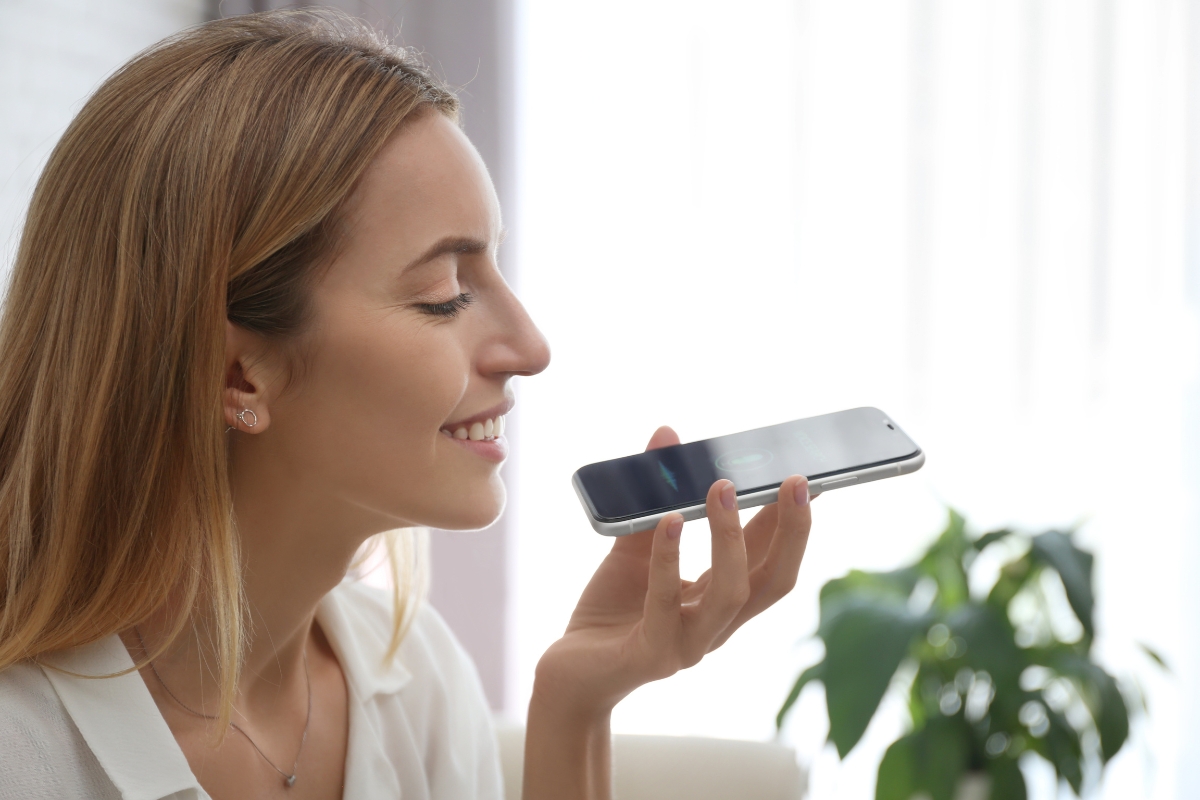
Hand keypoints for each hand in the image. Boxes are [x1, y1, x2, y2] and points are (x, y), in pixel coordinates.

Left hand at [533, 425, 812, 715]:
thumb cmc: (611, 612)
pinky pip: (665, 605)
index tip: (805, 479)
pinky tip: (669, 522)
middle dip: (790, 531)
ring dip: (731, 538)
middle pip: (773, 581)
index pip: (768, 559)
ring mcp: (688, 644)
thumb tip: (666, 434)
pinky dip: (669, 559)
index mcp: (719, 600)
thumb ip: (653, 498)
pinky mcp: (651, 653)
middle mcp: (716, 625)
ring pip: (730, 594)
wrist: (570, 676)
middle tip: (795, 481)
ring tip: (722, 489)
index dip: (792, 521)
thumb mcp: (635, 548)